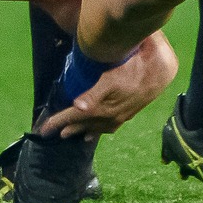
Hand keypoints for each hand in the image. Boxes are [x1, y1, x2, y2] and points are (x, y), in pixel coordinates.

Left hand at [37, 32, 179, 139]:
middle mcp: (109, 117)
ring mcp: (119, 117)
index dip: (57, 122)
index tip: (42, 129)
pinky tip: (94, 133)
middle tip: (50, 132)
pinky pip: (108, 127)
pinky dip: (98, 130)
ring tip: (68, 134)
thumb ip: (94, 93)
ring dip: (81, 129)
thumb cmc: (133, 68)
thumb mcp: (111, 78)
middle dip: (65, 127)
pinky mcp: (127, 113)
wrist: (160, 71)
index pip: (74, 116)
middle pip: (82, 124)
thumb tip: (77, 106)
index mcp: (101, 108)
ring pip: (95, 127)